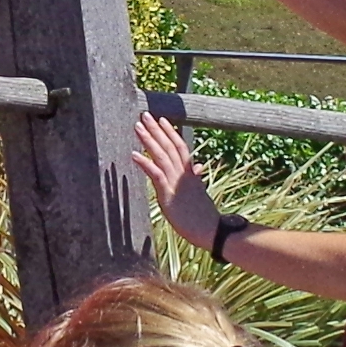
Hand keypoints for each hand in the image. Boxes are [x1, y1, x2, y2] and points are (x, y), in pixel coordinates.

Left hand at [131, 110, 222, 256]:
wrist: (212, 231)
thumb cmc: (205, 217)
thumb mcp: (201, 193)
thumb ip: (197, 179)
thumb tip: (199, 167)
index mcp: (191, 174)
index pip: (180, 147)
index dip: (170, 132)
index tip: (162, 120)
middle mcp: (183, 174)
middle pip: (169, 146)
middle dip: (156, 130)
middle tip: (144, 115)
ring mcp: (176, 183)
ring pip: (161, 156)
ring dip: (149, 140)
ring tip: (138, 126)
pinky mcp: (168, 194)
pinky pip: (155, 175)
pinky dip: (145, 163)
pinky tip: (133, 155)